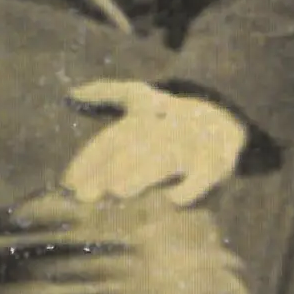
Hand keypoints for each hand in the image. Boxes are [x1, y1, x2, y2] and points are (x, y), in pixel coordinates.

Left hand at [61, 80, 251, 208]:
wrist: (226, 114)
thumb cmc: (170, 112)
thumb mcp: (139, 96)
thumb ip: (106, 93)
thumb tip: (71, 93)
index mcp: (143, 116)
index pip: (111, 139)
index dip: (89, 159)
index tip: (67, 183)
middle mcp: (164, 128)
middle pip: (132, 149)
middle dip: (107, 170)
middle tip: (85, 195)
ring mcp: (191, 143)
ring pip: (164, 159)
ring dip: (141, 174)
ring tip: (118, 191)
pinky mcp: (217, 160)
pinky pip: (205, 175)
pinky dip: (192, 186)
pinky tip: (173, 200)